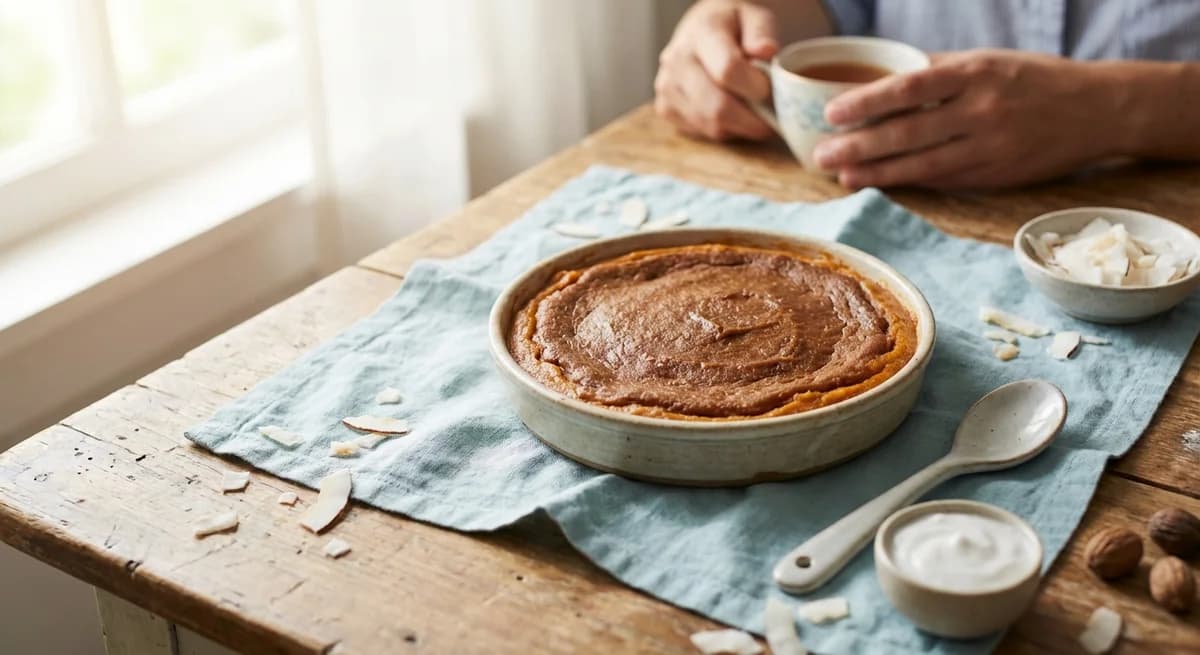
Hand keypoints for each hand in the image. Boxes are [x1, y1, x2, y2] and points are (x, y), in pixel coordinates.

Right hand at [654, 0, 776, 140]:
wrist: (702, 30)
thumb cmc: (733, 25)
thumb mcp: (754, 17)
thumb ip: (762, 32)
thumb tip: (766, 51)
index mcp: (701, 33)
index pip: (728, 69)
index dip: (754, 87)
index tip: (770, 91)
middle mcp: (677, 61)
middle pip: (717, 107)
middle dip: (751, 120)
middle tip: (771, 118)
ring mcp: (667, 88)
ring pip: (711, 126)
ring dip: (739, 127)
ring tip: (754, 114)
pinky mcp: (665, 109)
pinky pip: (702, 132)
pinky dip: (724, 130)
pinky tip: (732, 113)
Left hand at [814, 50, 1114, 188]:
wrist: (1099, 110)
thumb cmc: (1034, 79)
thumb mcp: (988, 61)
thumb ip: (938, 72)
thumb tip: (882, 82)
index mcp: (976, 73)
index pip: (909, 88)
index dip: (866, 102)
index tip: (831, 112)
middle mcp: (982, 110)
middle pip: (908, 133)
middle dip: (859, 146)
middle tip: (821, 155)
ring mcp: (990, 147)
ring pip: (921, 165)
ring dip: (877, 172)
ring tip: (841, 176)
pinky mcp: (996, 175)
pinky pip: (943, 180)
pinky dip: (908, 182)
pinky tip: (880, 182)